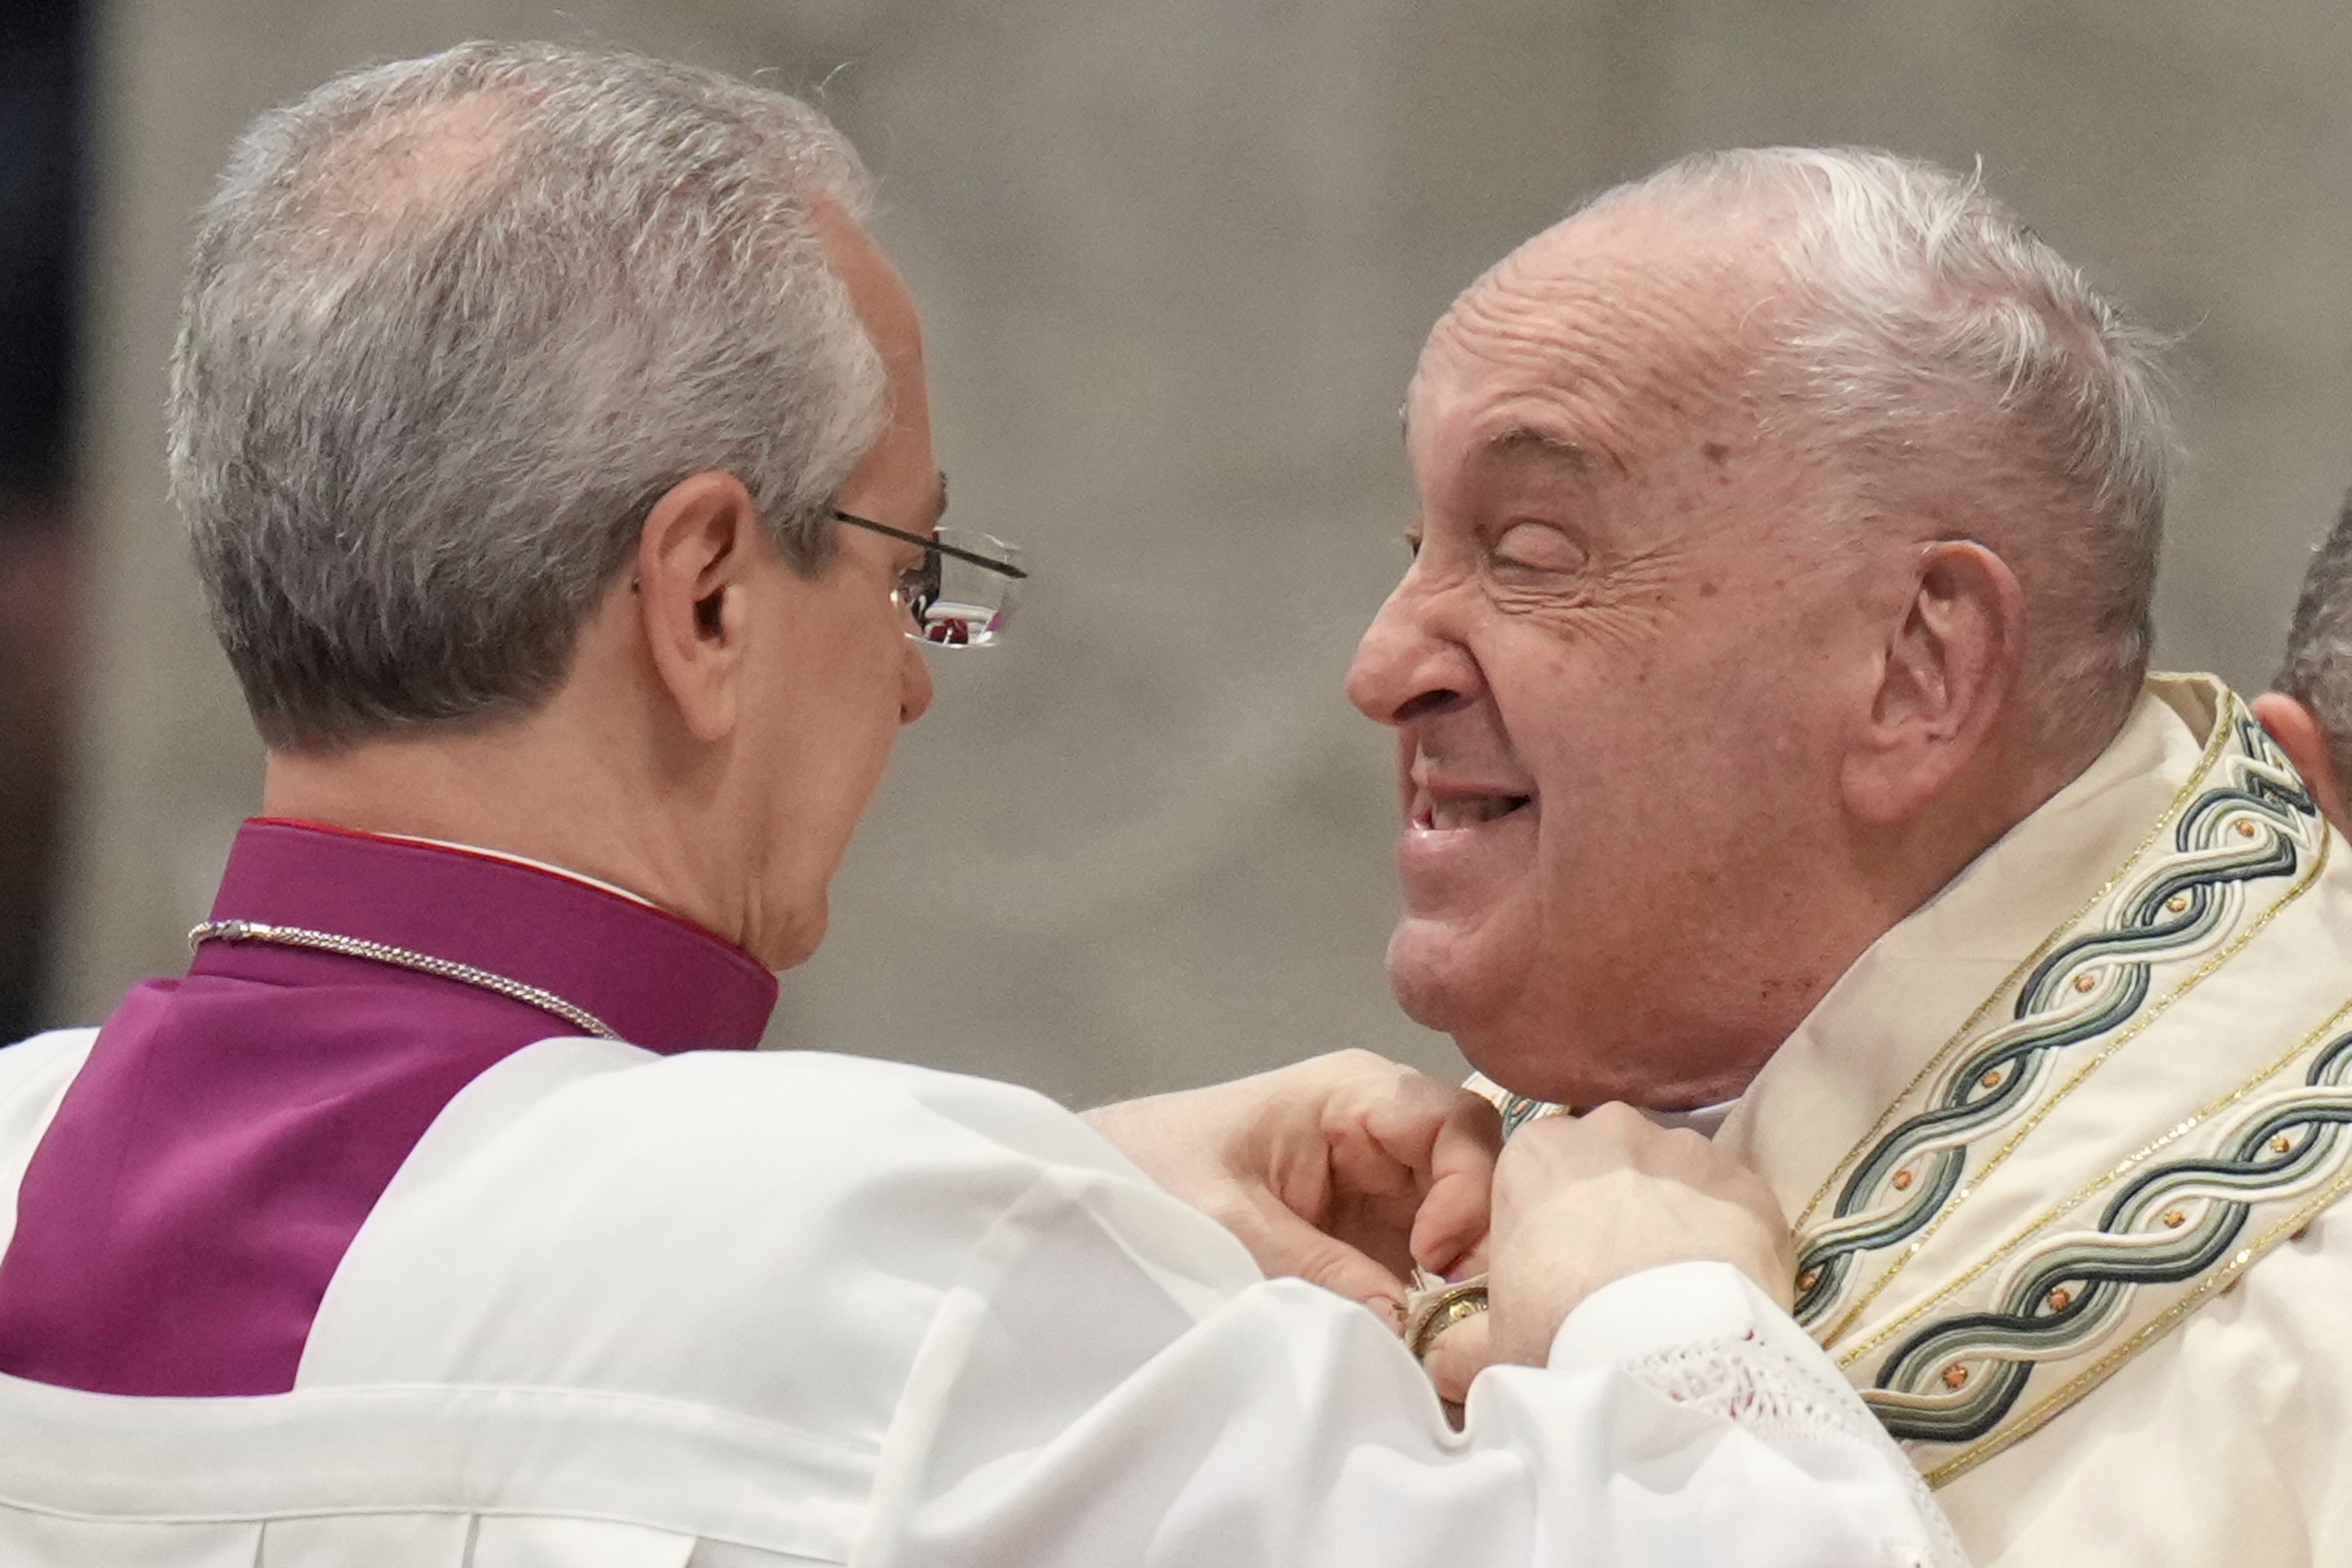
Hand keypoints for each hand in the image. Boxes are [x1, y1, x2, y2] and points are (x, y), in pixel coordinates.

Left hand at [1084, 1050, 1500, 1319]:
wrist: (1106, 1185)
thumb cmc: (1156, 1171)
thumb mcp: (1226, 1219)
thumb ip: (1313, 1269)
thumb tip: (1399, 1325)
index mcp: (1352, 1093)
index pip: (1454, 1122)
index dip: (1467, 1188)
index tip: (1435, 1257)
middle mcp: (1383, 1130)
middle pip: (1479, 1169)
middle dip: (1482, 1235)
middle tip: (1455, 1305)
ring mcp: (1386, 1181)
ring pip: (1468, 1217)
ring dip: (1466, 1271)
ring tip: (1442, 1327)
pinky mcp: (1378, 1230)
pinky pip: (1435, 1256)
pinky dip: (1438, 1294)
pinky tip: (1422, 1330)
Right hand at [1485, 1103, 1793, 1366]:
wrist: (1668, 1352)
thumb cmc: (1563, 1334)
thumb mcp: (1491, 1346)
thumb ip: (1461, 1342)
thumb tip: (1441, 1360)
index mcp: (1535, 1153)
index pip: (1536, 1176)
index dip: (1544, 1227)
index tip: (1554, 1277)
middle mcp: (1610, 1129)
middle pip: (1606, 1166)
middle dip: (1610, 1212)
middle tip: (1615, 1283)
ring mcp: (1685, 1150)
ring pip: (1672, 1179)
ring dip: (1670, 1219)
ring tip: (1672, 1290)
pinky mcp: (1747, 1183)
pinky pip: (1731, 1206)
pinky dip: (1725, 1238)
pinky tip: (1719, 1286)